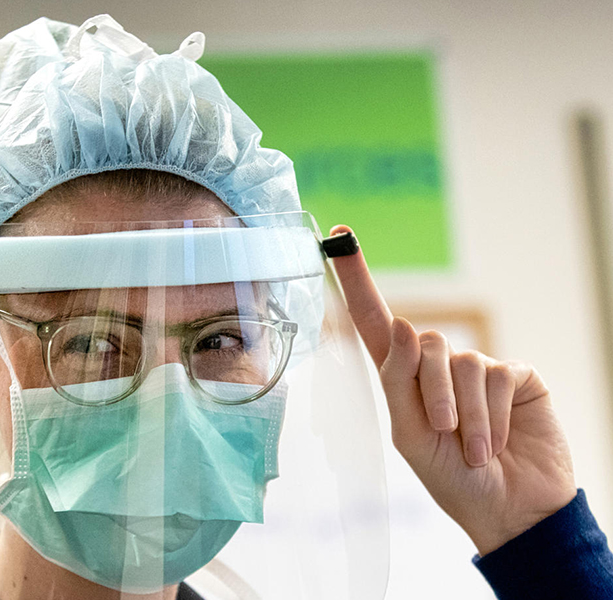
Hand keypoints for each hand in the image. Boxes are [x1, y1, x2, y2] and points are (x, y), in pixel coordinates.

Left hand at [331, 225, 576, 554]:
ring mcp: (478, 367)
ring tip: (475, 450)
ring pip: (462, 361)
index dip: (356, 281)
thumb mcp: (412, 436)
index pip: (375, 322)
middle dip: (432, 392)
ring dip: (468, 415)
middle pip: (423, 343)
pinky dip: (495, 414)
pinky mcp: (515, 375)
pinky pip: (498, 373)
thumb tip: (406, 324)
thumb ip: (400, 381)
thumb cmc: (453, 479)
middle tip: (445, 432)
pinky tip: (499, 441)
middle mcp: (438, 366)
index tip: (339, 237)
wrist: (511, 511)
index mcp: (403, 380)